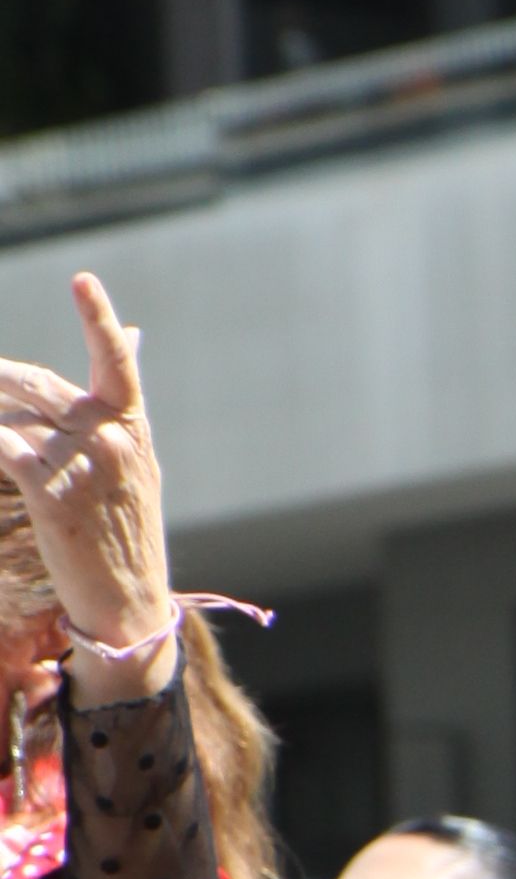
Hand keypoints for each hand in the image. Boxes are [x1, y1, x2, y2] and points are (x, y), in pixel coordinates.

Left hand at [0, 277, 173, 693]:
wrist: (128, 599)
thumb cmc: (128, 528)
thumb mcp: (138, 460)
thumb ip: (122, 399)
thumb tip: (131, 333)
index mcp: (132, 425)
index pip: (118, 359)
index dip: (98, 316)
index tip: (83, 280)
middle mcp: (110, 436)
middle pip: (37, 384)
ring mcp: (81, 462)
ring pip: (13, 415)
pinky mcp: (51, 490)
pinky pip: (5, 447)